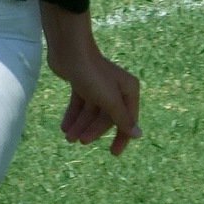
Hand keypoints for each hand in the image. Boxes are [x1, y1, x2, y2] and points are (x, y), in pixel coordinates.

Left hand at [42, 3, 140, 156]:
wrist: (69, 50)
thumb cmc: (93, 75)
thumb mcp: (110, 100)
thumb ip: (123, 119)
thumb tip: (139, 135)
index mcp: (128, 90)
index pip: (127, 120)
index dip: (121, 137)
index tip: (113, 153)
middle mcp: (116, 88)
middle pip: (107, 117)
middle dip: (93, 130)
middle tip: (79, 141)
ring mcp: (98, 86)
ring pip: (91, 112)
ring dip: (80, 125)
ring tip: (67, 136)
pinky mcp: (82, 83)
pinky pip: (80, 105)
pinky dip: (73, 115)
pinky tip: (64, 127)